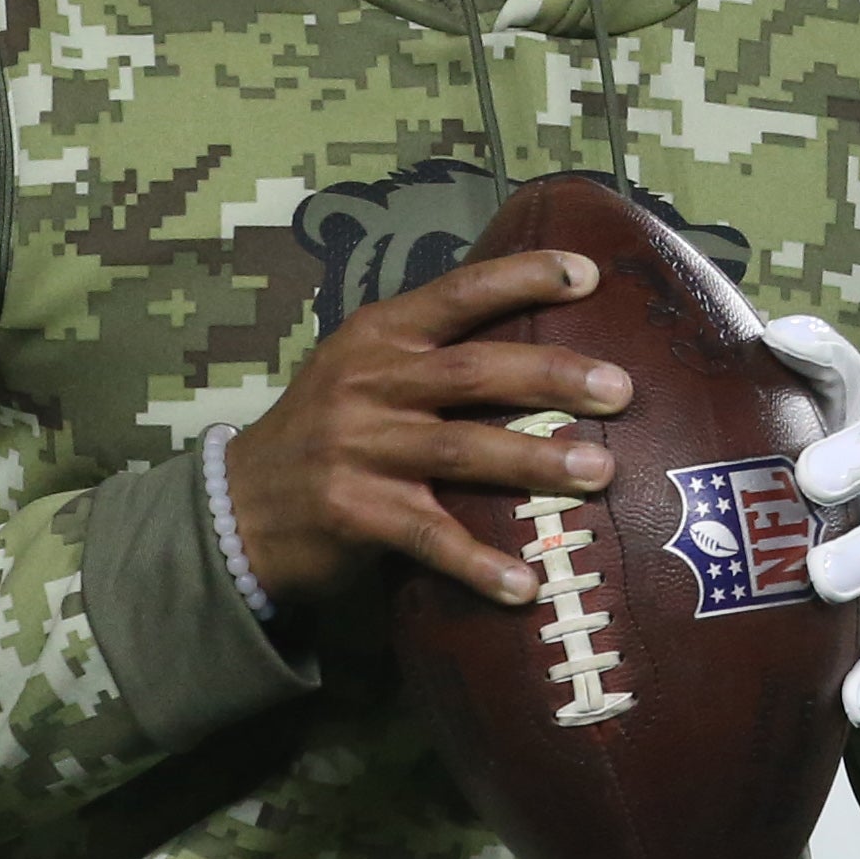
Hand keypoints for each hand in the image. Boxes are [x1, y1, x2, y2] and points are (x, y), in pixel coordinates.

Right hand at [221, 251, 633, 608]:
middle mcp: (370, 384)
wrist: (239, 507)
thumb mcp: (362, 369)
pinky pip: (431, 538)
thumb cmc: (326, 430)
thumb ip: (432, 352)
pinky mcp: (355, 514)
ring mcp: (360, 449)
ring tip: (600, 472)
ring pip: (463, 450)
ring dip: (537, 462)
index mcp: (379, 336)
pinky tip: (525, 585)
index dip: (523, 277)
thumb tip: (542, 341)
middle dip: (553, 376)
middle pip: (475, 371)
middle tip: (621, 389)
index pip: (459, 292)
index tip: (587, 273)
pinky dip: (480, 563)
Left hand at [764, 316, 859, 726]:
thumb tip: (610, 385)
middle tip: (812, 476)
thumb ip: (728, 429)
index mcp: (853, 423)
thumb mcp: (783, 459)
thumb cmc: (812, 506)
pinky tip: (856, 702)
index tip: (777, 335)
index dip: (821, 351)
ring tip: (823, 578)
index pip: (846, 372)